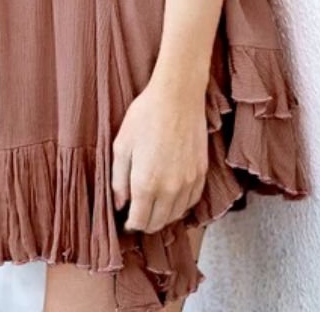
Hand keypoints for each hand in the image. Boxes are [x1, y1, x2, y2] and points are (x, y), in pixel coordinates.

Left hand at [111, 78, 207, 234]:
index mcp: (146, 184)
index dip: (130, 224)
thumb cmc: (145, 116)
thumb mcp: (121, 144)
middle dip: (146, 222)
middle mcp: (169, 189)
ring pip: (176, 215)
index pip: (139, 221)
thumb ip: (118, 179)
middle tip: (138, 213)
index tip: (126, 218)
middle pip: (158, 223)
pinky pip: (191, 202)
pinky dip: (181, 205)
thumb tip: (119, 204)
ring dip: (164, 215)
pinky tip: (172, 196)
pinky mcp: (201, 174)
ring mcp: (188, 183)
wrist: (178, 97)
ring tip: (154, 205)